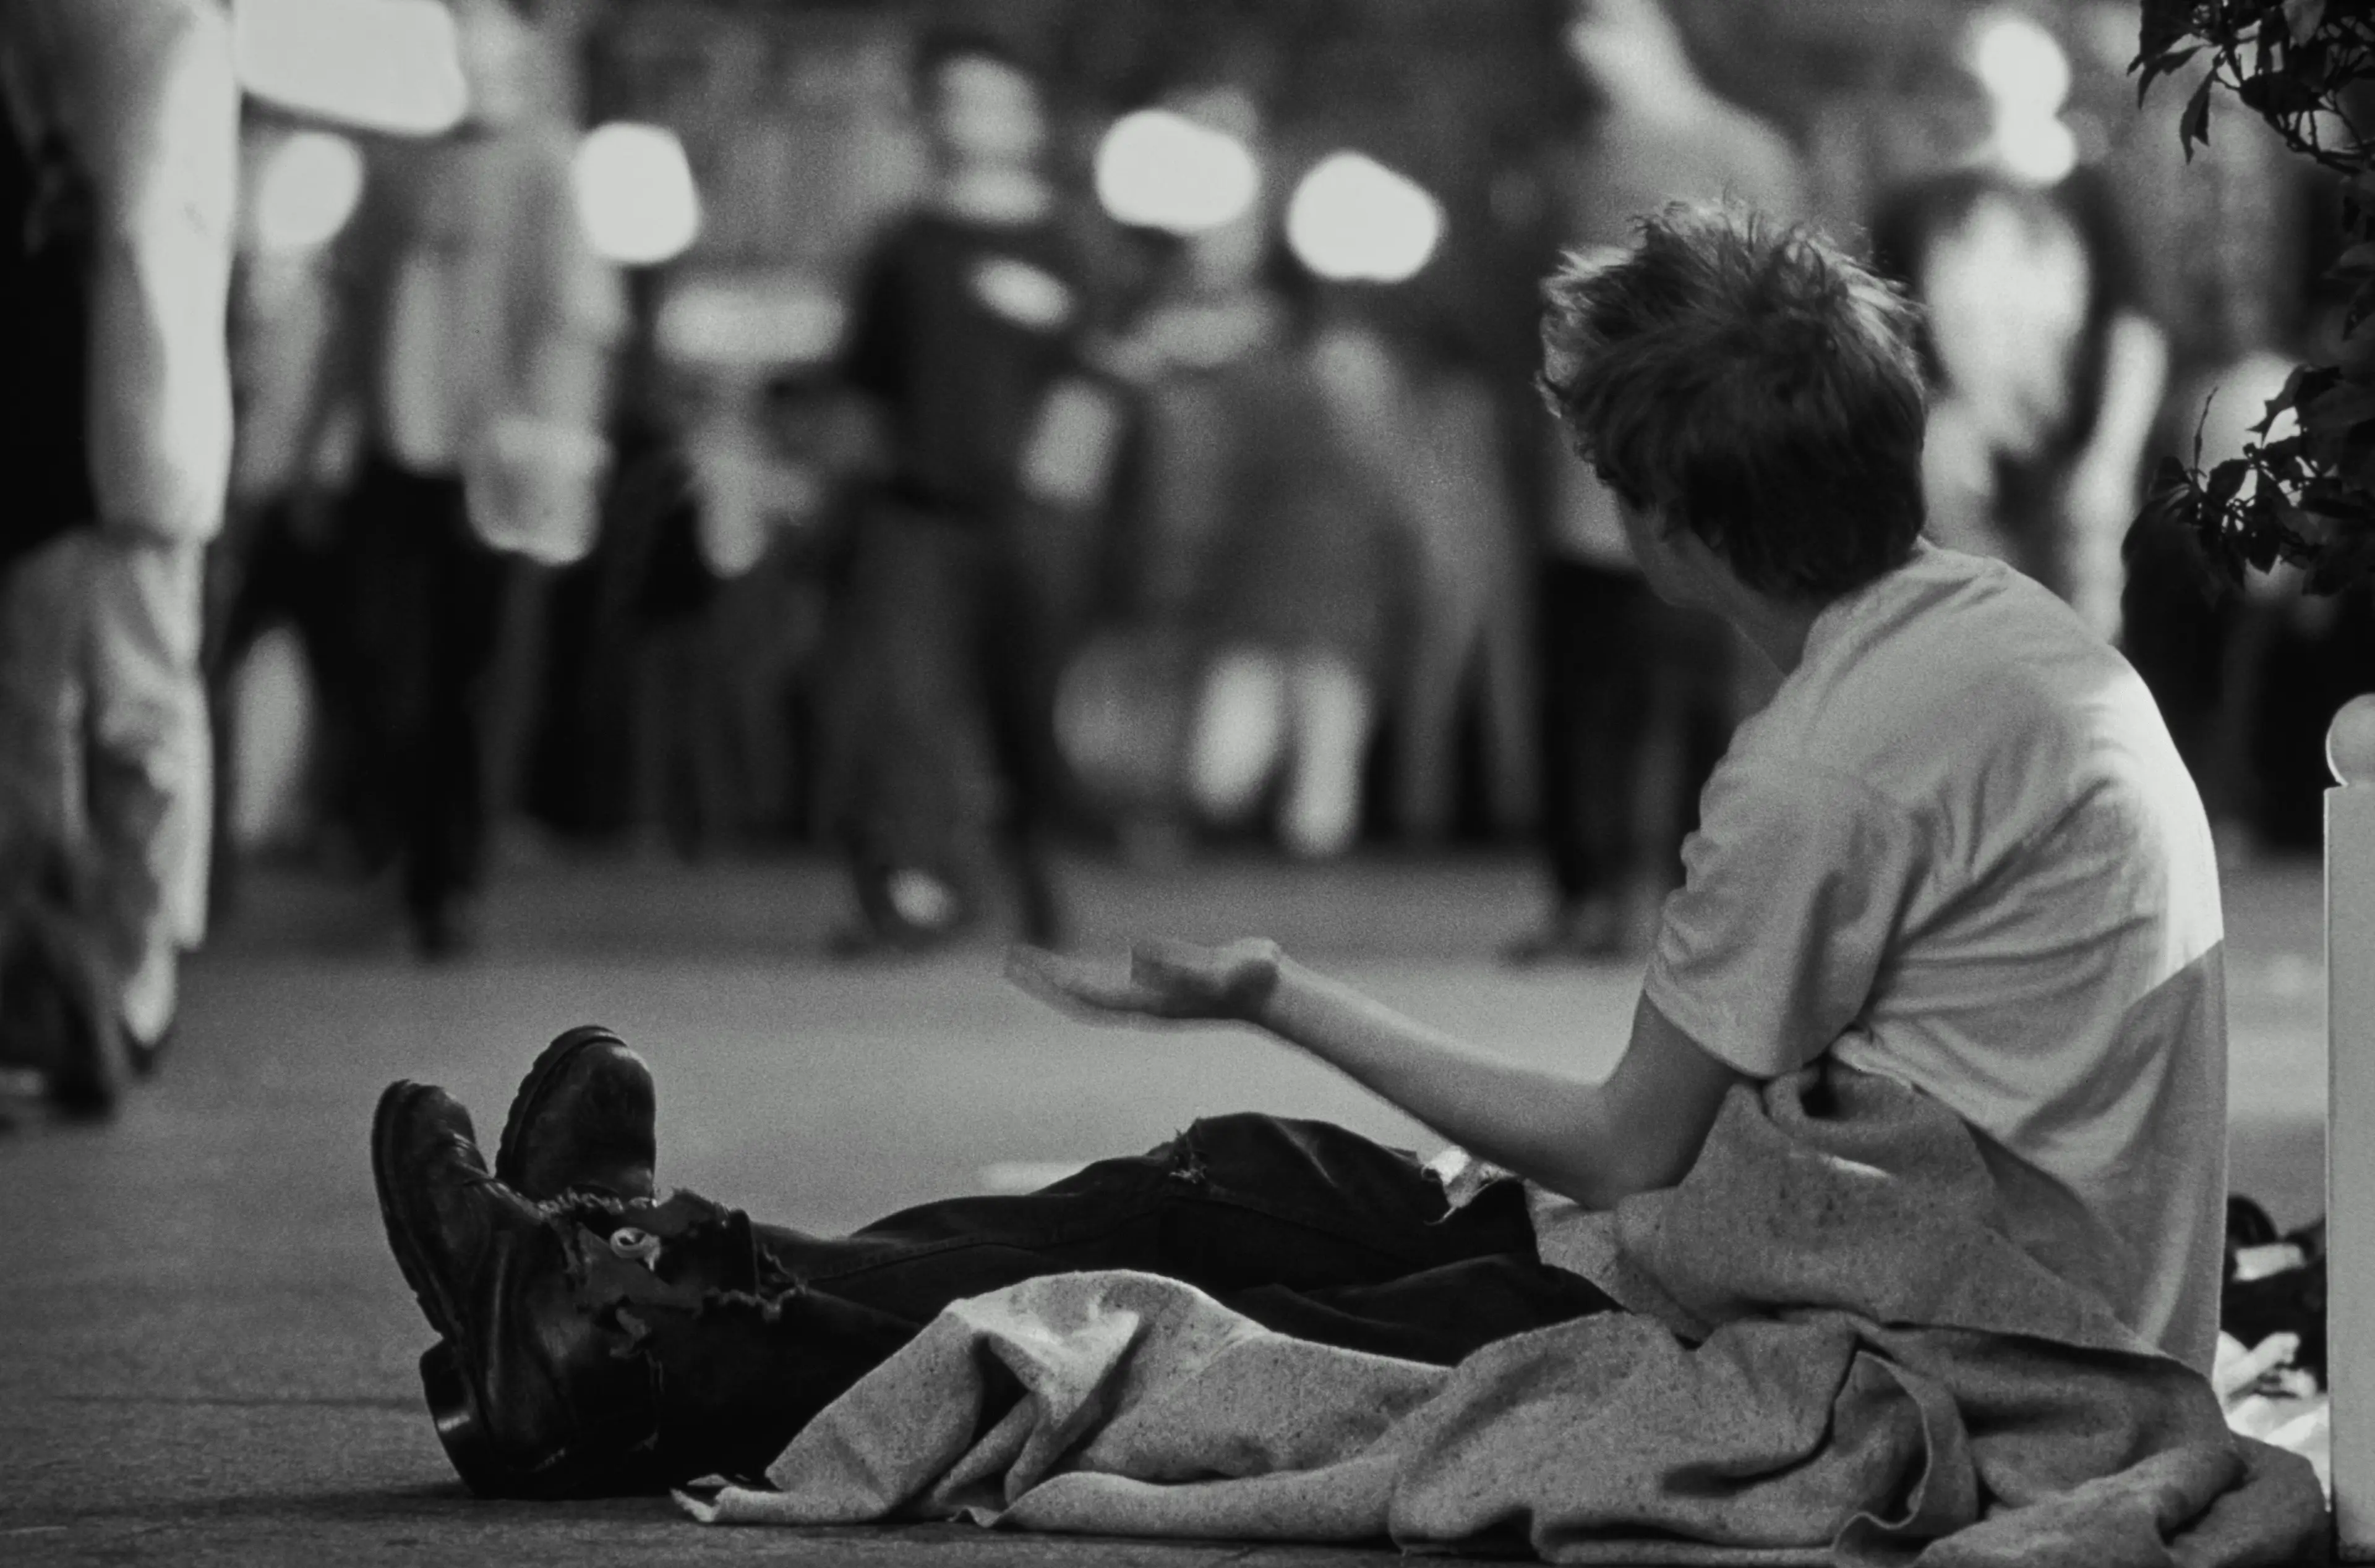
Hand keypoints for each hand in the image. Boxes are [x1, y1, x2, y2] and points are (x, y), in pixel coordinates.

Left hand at [1006, 938, 1282, 1025]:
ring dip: (1065, 979)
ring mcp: (1153, 998)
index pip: (1090, 993)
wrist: (1274, 995)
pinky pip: (1115, 986)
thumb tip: (1136, 956)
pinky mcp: (1164, 988)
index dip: (1056, 980)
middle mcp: (1144, 1003)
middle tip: (1010, 960)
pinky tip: (1085, 971)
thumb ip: (1180, 964)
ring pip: (1097, 992)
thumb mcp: (1217, 967)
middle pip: (1083, 995)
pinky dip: (1092, 976)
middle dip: (1047, 980)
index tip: (1027, 965)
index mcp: (1149, 1000)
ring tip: (1035, 965)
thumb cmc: (1251, 980)